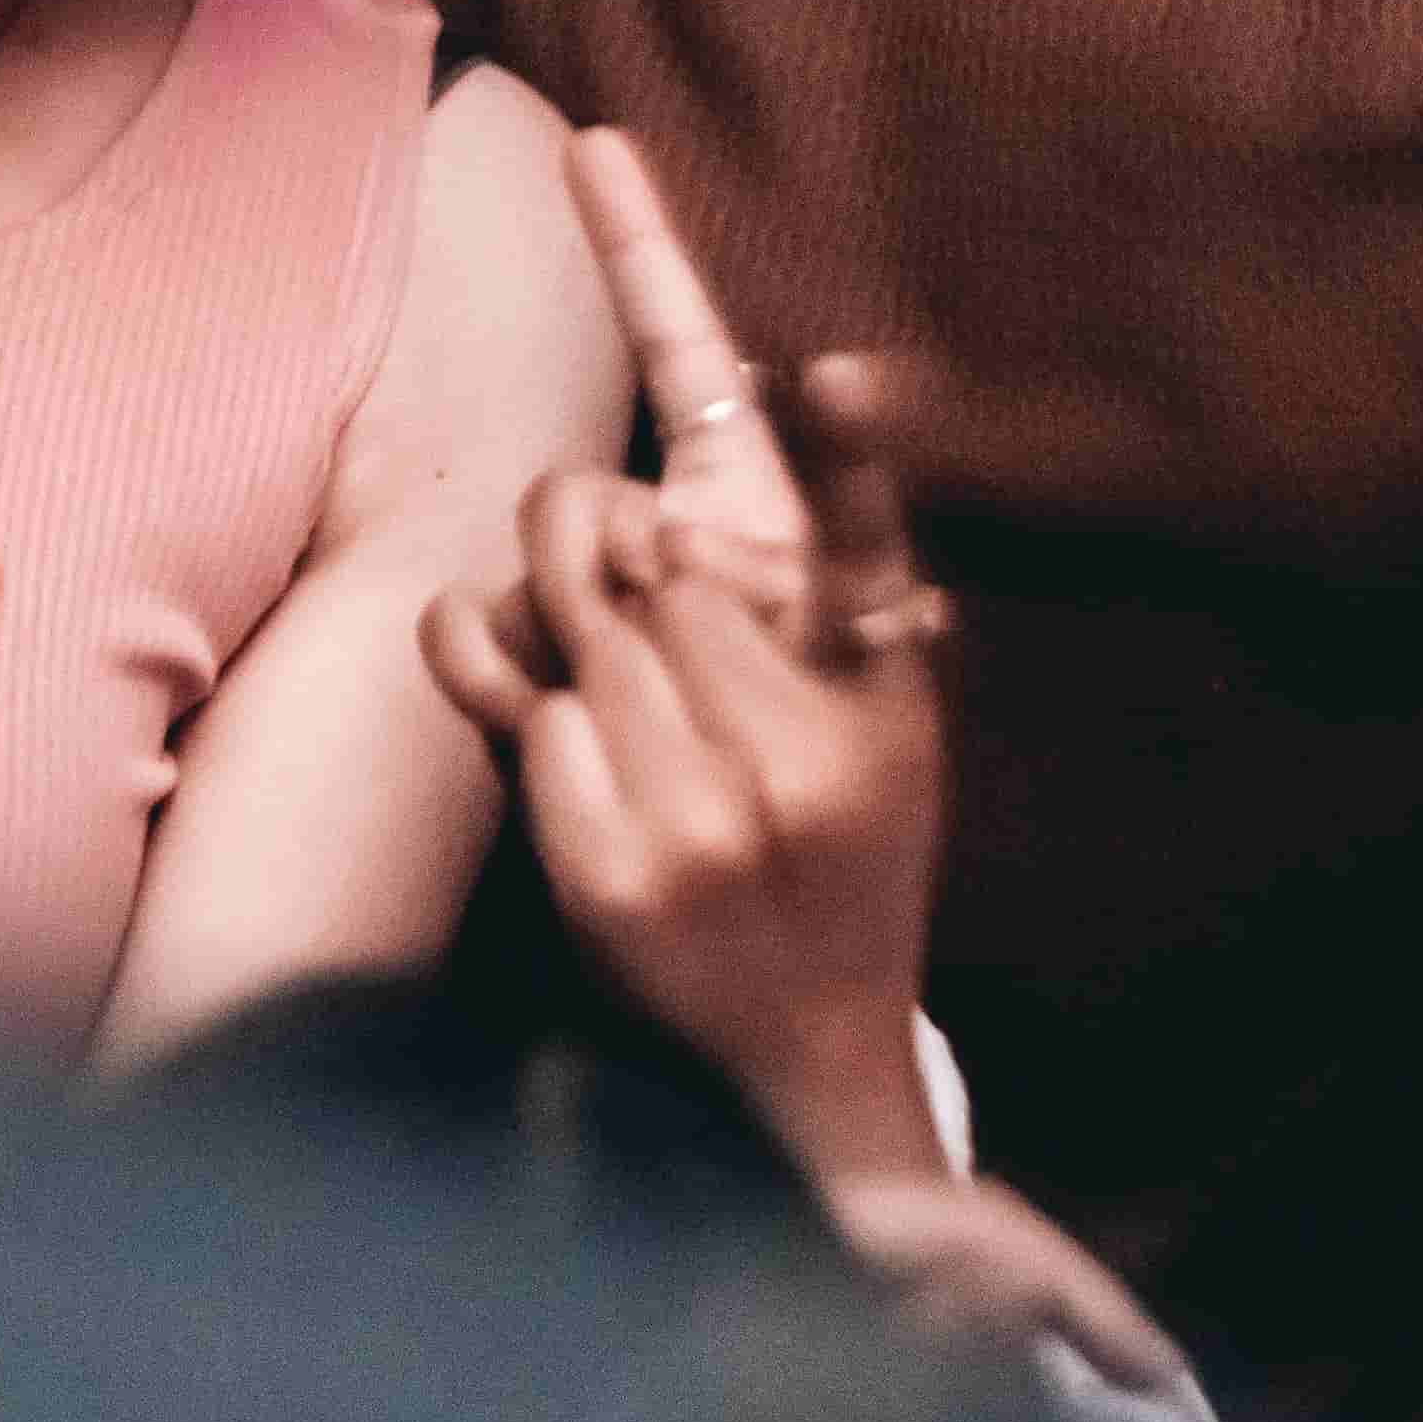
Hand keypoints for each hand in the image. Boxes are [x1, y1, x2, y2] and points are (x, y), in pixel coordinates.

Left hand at [421, 134, 949, 1134]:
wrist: (803, 1049)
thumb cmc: (855, 842)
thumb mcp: (897, 708)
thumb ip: (859, 556)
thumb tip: (806, 378)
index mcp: (866, 726)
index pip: (834, 555)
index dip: (838, 448)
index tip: (827, 371)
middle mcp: (783, 778)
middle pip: (657, 564)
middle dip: (625, 534)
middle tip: (631, 550)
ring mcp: (684, 833)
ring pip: (579, 626)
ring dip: (573, 620)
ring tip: (617, 666)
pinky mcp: (596, 879)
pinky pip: (525, 713)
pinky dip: (532, 708)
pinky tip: (584, 743)